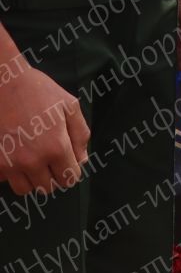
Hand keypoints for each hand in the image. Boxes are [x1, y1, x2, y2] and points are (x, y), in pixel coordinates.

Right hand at [0, 63, 87, 194]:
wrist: (4, 83)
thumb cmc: (39, 91)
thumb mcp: (69, 107)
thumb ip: (80, 135)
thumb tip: (82, 160)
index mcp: (55, 147)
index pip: (69, 178)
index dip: (71, 171)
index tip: (67, 161)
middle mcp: (32, 161)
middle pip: (47, 187)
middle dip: (52, 175)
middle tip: (50, 158)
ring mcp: (9, 163)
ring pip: (24, 189)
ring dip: (31, 178)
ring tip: (33, 159)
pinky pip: (5, 180)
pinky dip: (11, 174)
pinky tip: (16, 156)